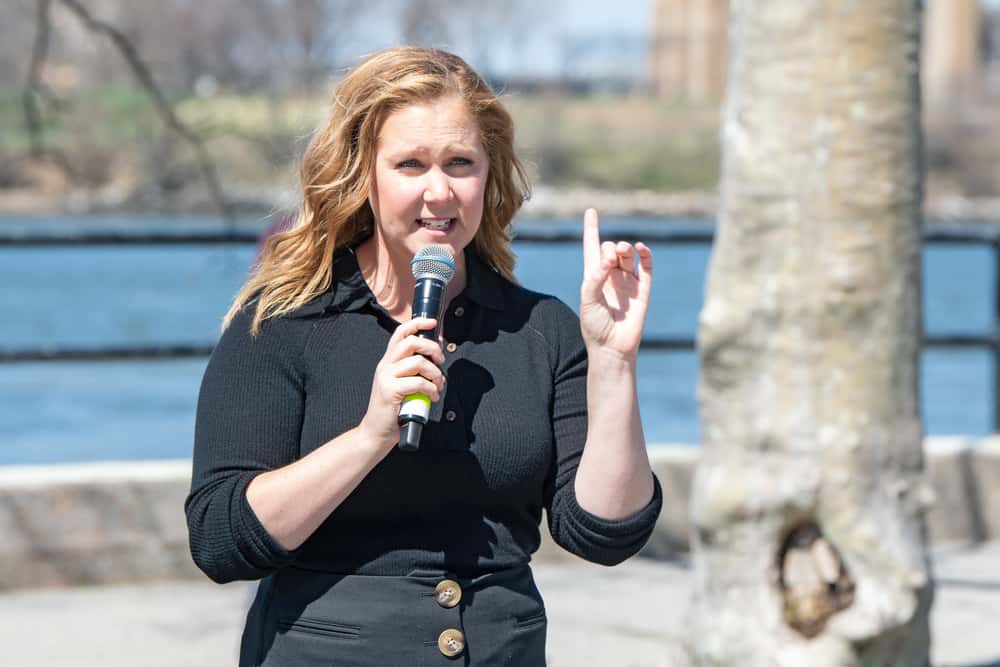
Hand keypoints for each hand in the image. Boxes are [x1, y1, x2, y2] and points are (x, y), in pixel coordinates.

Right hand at [358, 317, 444, 450]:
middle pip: (411, 342)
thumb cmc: (393, 409)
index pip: (400, 333)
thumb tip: (436, 353)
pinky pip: (418, 382)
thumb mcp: (403, 383)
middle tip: (441, 361)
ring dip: (435, 373)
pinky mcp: (390, 391)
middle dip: (432, 349)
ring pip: (417, 362)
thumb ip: (415, 368)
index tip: (433, 323)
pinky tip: (432, 397)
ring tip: (438, 384)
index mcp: (388, 361)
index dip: (418, 324)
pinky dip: (431, 389)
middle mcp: (385, 366)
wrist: (376, 431)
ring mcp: (386, 377)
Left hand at [579, 208, 652, 359]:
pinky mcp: (643, 289)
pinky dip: (645, 254)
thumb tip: (611, 259)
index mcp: (593, 277)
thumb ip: (595, 277)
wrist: (612, 347)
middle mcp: (610, 276)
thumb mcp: (587, 299)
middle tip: (608, 263)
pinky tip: (640, 248)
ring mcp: (628, 281)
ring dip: (624, 249)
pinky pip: (646, 266)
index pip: (591, 247)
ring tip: (623, 252)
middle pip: (610, 248)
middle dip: (609, 249)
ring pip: (627, 254)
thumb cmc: (595, 326)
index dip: (591, 229)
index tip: (591, 210)